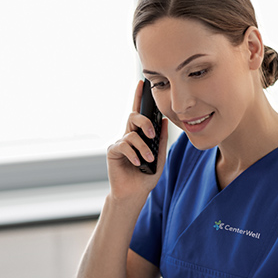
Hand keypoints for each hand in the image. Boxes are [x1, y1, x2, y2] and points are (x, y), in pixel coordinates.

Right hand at [106, 80, 167, 200]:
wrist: (134, 194)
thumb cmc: (145, 177)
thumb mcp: (159, 158)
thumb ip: (161, 141)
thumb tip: (164, 121)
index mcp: (139, 135)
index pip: (139, 113)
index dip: (139, 97)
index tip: (142, 83)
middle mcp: (128, 136)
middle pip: (134, 117)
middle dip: (144, 122)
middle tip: (152, 133)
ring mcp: (120, 143)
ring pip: (131, 133)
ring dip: (142, 146)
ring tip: (147, 159)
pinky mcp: (113, 152)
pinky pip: (124, 145)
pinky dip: (133, 153)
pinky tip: (137, 163)